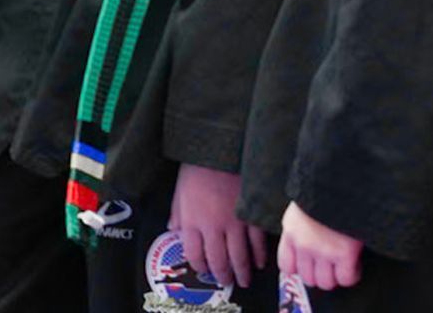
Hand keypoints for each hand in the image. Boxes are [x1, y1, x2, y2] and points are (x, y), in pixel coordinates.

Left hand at [168, 163, 265, 288]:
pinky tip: (260, 262)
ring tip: (244, 279)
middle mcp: (213, 227)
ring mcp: (234, 223)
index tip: (205, 271)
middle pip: (218, 260)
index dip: (200, 267)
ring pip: (239, 256)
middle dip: (223, 275)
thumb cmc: (196, 169)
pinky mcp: (251, 216)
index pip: (195, 255)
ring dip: (242, 271)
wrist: (220, 150)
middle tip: (228, 282)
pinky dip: (259, 255)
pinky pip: (257, 242)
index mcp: (192, 222)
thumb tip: (173, 230)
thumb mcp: (179, 192)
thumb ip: (178, 214)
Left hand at [278, 201, 362, 291]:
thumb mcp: (302, 208)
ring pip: (326, 283)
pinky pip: (346, 279)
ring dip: (335, 277)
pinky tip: (354, 263)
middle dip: (321, 275)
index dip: (300, 269)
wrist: (340, 181)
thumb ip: (300, 228)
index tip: (311, 266)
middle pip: (308, 278)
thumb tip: (304, 248)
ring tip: (343, 264)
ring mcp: (323, 251)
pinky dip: (351, 275)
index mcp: (290, 232)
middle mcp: (303, 245)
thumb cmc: (322, 192)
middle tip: (331, 265)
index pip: (286, 266)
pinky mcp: (344, 253)